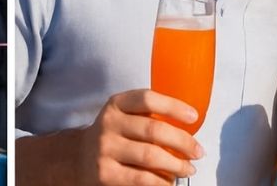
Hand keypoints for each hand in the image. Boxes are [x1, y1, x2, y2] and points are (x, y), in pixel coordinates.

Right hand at [76, 89, 203, 185]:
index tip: (193, 117)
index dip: (173, 106)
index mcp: (116, 105)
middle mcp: (109, 124)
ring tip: (188, 168)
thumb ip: (147, 115)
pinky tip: (169, 181)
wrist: (78, 159)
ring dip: (177, 164)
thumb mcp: (123, 116)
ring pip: (150, 156)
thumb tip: (189, 125)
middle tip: (198, 151)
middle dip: (183, 142)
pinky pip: (142, 179)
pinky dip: (161, 182)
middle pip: (153, 130)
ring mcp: (106, 150)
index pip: (147, 99)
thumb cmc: (113, 136)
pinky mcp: (106, 174)